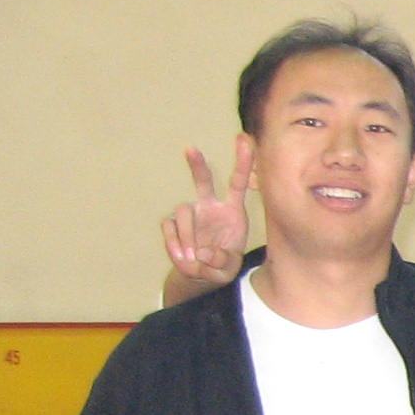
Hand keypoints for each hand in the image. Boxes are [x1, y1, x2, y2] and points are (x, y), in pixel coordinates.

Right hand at [161, 138, 253, 288]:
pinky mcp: (173, 223)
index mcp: (232, 212)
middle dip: (197, 165)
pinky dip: (175, 244)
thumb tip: (203, 252)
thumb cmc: (221, 265)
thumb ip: (221, 261)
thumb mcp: (228, 268)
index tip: (244, 139)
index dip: (242, 162)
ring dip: (188, 235)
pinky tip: (183, 257)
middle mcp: (210, 207)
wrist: (199, 275)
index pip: (238, 183)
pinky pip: (170, 227)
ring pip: (183, 210)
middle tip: (190, 148)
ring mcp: (190, 214)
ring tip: (194, 257)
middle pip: (202, 181)